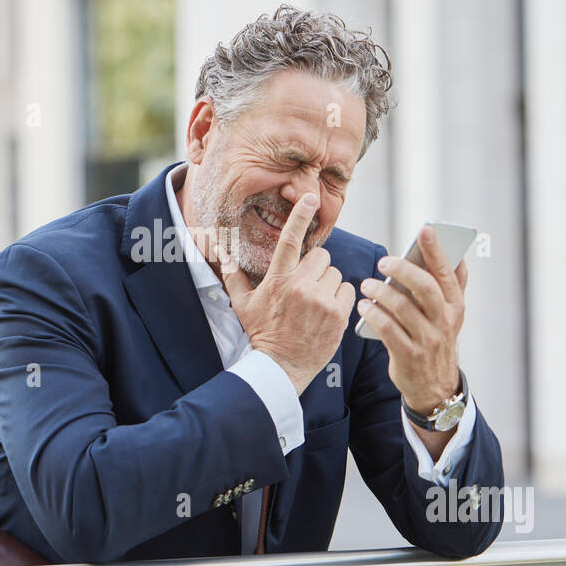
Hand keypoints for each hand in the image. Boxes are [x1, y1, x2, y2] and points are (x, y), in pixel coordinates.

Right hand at [219, 193, 355, 394]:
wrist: (281, 366)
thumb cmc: (261, 332)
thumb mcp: (243, 303)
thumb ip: (232, 274)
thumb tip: (218, 250)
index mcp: (277, 280)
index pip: (290, 240)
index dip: (300, 215)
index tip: (309, 198)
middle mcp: (300, 286)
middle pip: (320, 256)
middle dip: (315, 267)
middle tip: (305, 286)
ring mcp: (321, 300)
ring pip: (334, 273)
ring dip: (327, 283)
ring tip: (314, 302)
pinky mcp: (338, 314)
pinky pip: (347, 289)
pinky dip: (339, 297)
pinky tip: (326, 310)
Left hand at [356, 226, 468, 413]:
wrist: (434, 385)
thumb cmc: (436, 339)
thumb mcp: (451, 314)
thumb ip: (453, 286)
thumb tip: (456, 255)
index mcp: (455, 305)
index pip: (447, 273)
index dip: (436, 250)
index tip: (425, 229)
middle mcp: (444, 320)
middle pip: (425, 288)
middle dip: (403, 270)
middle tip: (383, 261)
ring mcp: (427, 339)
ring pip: (403, 309)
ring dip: (382, 293)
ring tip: (367, 284)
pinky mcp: (408, 355)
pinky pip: (388, 330)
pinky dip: (373, 315)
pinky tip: (363, 306)